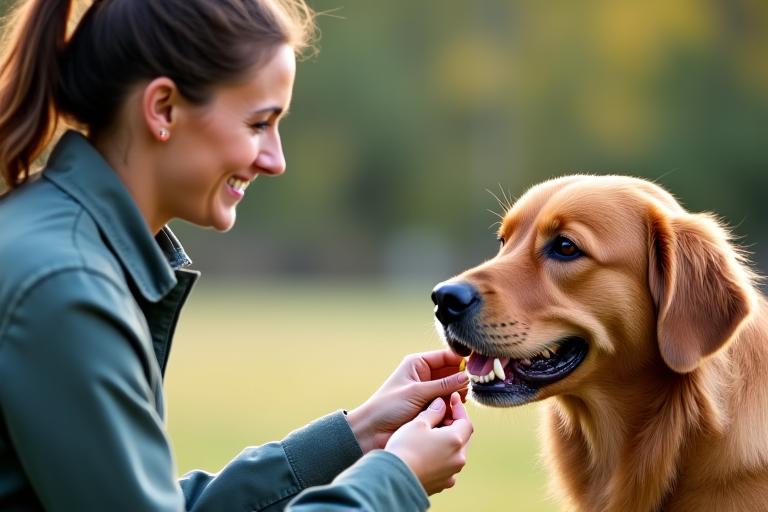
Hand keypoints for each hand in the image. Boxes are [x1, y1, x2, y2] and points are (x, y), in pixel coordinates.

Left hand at [346, 349, 468, 452]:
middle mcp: (425, 376)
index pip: (445, 357)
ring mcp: (429, 393)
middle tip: (472, 388)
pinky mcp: (431, 409)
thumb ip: (443, 385)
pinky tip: (456, 412)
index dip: (461, 361)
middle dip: (461, 380)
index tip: (476, 368)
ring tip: (461, 402)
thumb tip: (466, 377)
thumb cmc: (388, 407)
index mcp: (418, 364)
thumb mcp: (416, 392)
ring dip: (458, 396)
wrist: (372, 431)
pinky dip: (453, 408)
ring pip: (452, 390)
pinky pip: (448, 405)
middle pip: (452, 373)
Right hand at [385, 392, 472, 494]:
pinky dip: (441, 456)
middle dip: (454, 424)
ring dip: (448, 441)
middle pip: (463, 437)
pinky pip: (446, 466)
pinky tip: (428, 452)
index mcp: (455, 441)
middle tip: (442, 414)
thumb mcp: (418, 423)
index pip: (466, 421)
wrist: (394, 479)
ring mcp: (451, 474)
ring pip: (455, 453)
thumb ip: (433, 411)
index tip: (453, 398)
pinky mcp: (442, 484)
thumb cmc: (405, 448)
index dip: (459, 409)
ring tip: (433, 433)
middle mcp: (458, 459)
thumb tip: (441, 404)